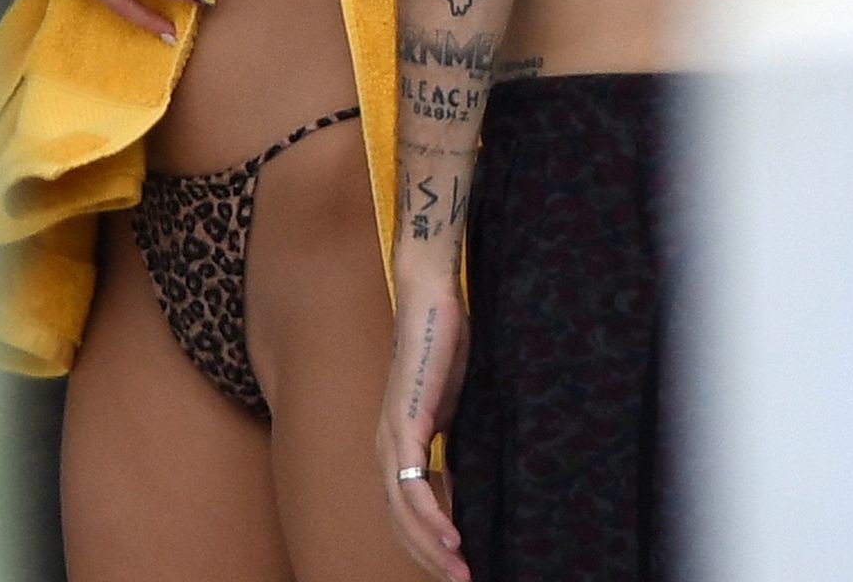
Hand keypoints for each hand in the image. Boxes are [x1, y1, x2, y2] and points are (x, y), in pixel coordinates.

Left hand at [378, 281, 470, 581]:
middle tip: (462, 581)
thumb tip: (466, 480)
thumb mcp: (452, 407)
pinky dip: (429, 514)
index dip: (425, 545)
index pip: (403, 511)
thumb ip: (451, 442)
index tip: (456, 568)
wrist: (432, 298)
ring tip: (460, 570)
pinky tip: (452, 536)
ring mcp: (391, 432)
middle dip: (428, 559)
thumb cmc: (444, 345)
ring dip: (430, 547)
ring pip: (402, 510)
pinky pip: (412, 481)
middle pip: (398, 521)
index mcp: (396, 442)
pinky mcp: (405, 419)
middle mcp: (386, 443)